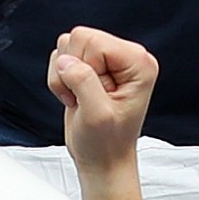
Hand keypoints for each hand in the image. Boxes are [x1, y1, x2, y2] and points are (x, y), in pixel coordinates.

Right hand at [49, 26, 159, 177]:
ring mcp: (107, 61)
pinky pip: (61, 56)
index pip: (94, 41)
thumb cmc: (107, 144)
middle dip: (73, 71)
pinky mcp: (91, 66)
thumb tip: (65, 60)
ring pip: (67, 46)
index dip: (85, 68)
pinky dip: (60, 79)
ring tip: (81, 99)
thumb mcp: (97, 115)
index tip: (94, 94)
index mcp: (138, 62)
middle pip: (80, 38)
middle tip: (85, 98)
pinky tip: (76, 97)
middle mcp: (125, 56)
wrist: (102, 161)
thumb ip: (83, 82)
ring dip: (65, 76)